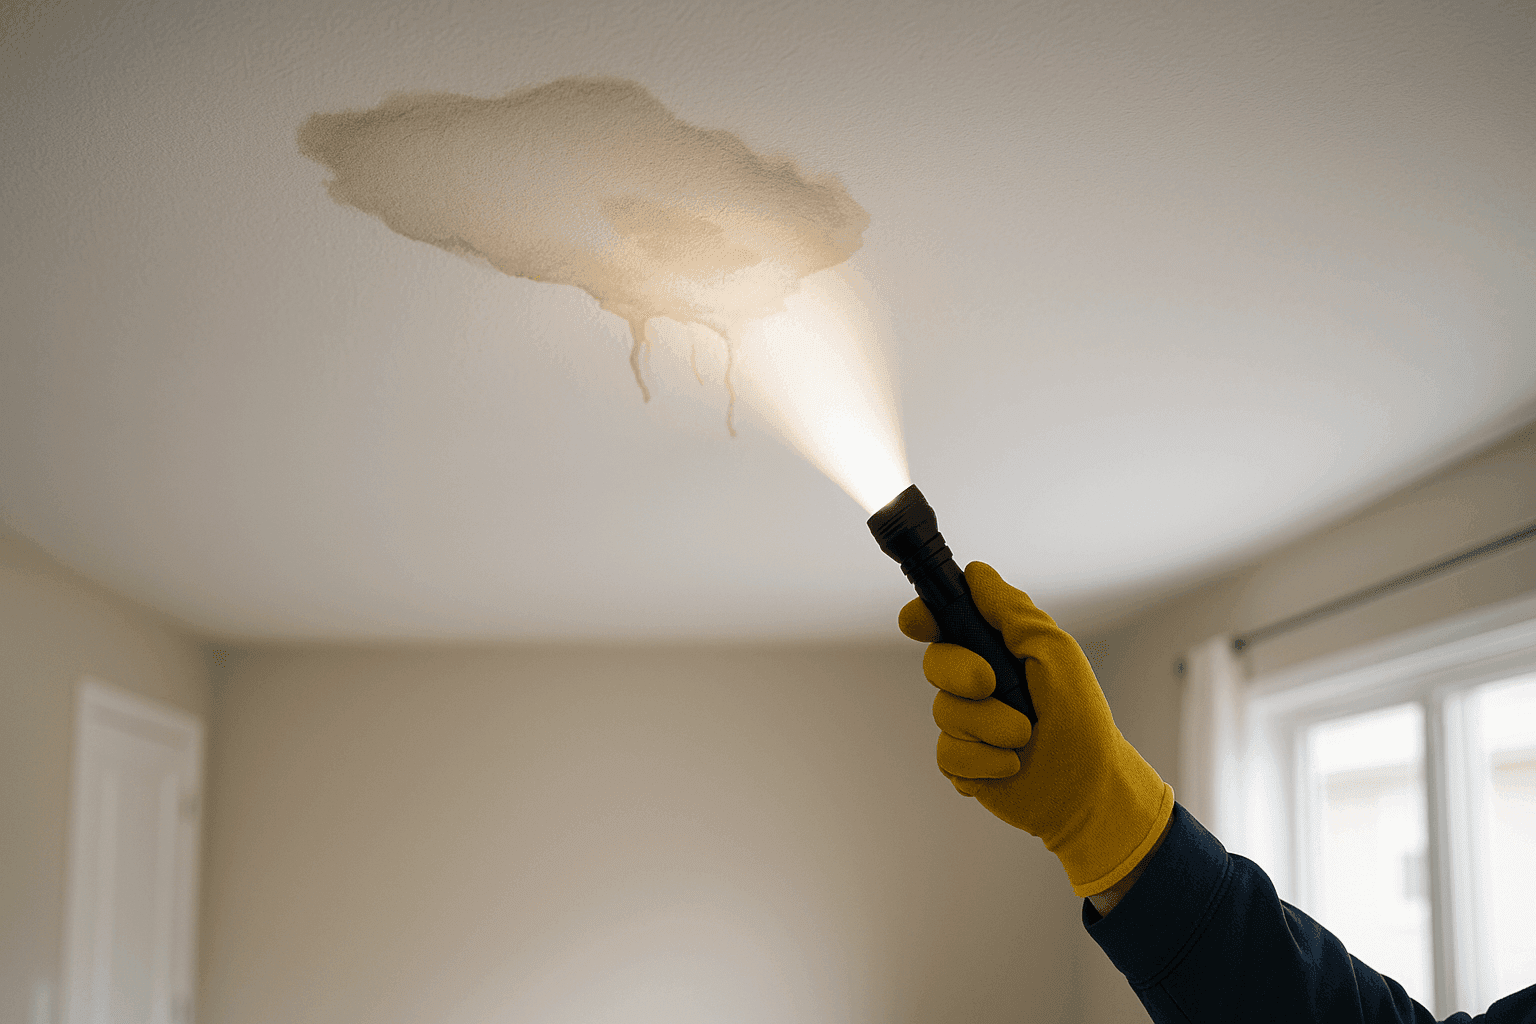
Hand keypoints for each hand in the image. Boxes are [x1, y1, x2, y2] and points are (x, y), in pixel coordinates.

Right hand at [899, 561, 1174, 897]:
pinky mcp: (962, 763)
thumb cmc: (1082, 719)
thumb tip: (977, 573)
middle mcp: (976, 682)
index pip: (944, 622)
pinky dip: (983, 761)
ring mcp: (967, 723)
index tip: (918, 622)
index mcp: (996, 649)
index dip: (923, 617)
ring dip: (988, 726)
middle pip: (935, 662)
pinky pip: (947, 754)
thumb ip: (1013, 612)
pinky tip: (1010, 766)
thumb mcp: (1055, 653)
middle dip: (960, 673)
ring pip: (943, 713)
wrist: (1090, 790)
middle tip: (991, 683)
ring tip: (1024, 738)